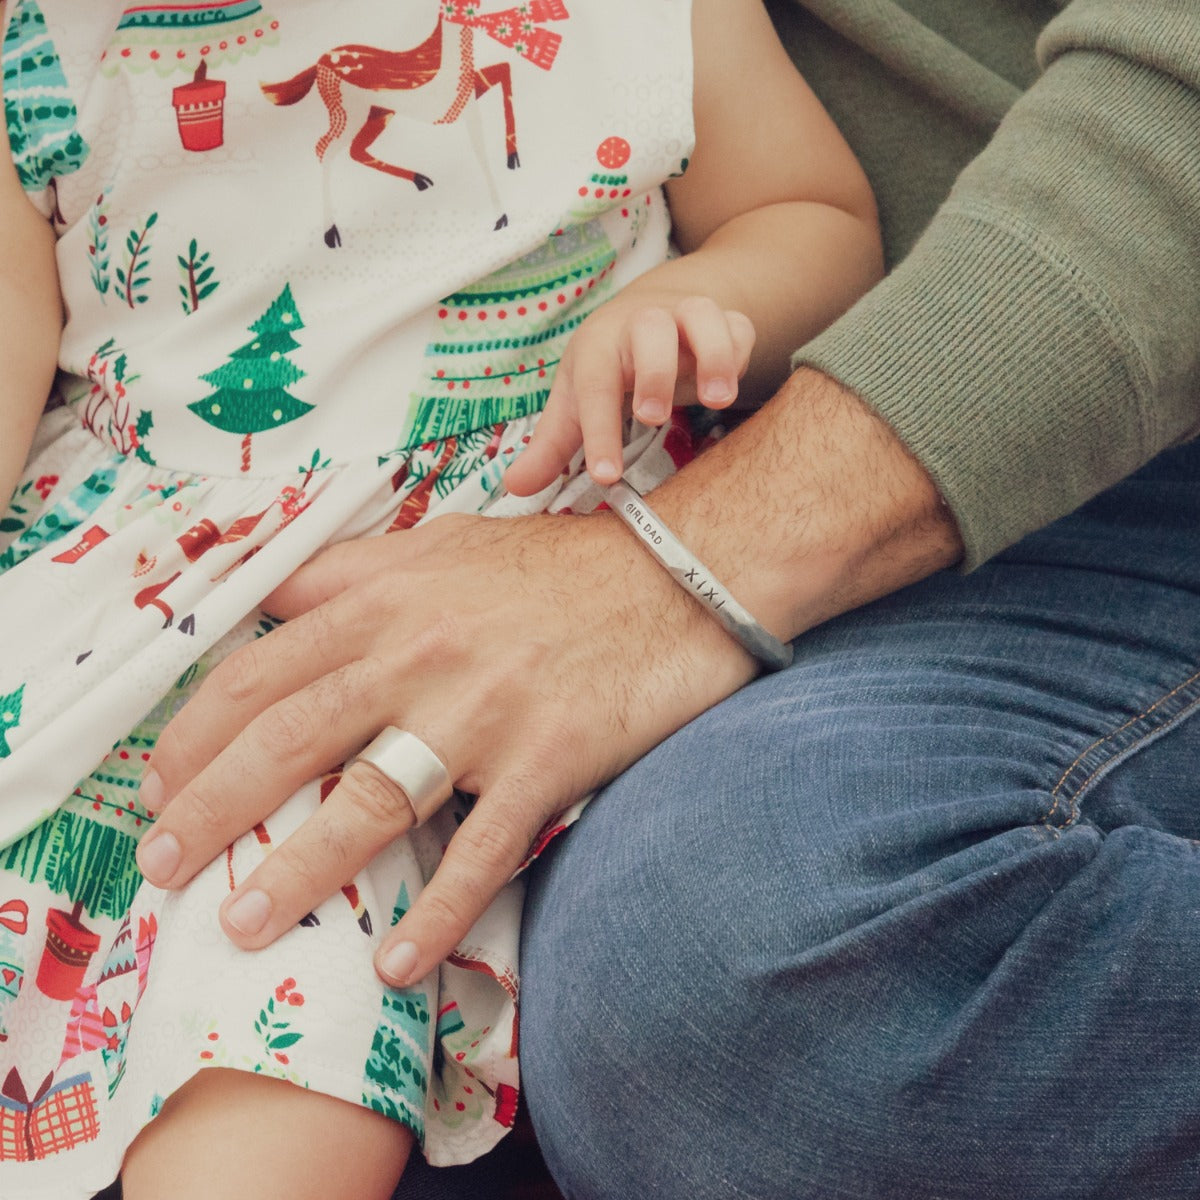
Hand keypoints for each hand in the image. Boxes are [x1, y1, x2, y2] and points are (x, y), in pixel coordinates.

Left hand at [134, 509, 755, 986]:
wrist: (675, 577)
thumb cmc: (557, 563)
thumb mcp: (444, 544)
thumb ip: (355, 571)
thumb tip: (275, 599)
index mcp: (387, 601)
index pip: (262, 669)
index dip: (196, 732)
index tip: (161, 782)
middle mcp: (421, 654)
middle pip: (289, 738)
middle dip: (211, 808)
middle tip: (162, 863)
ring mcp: (484, 712)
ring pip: (367, 802)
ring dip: (295, 872)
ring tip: (241, 923)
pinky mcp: (547, 760)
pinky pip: (479, 852)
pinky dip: (435, 914)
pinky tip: (395, 964)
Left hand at [503, 295, 754, 496]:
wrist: (650, 309)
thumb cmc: (609, 366)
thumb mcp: (577, 399)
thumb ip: (551, 446)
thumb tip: (515, 486)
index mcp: (599, 344)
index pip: (594, 383)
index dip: (599, 431)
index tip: (605, 476)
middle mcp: (642, 323)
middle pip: (648, 330)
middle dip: (653, 371)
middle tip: (652, 418)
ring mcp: (686, 316)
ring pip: (702, 315)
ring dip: (712, 354)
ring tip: (717, 400)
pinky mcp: (724, 320)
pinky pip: (739, 326)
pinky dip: (740, 352)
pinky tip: (733, 387)